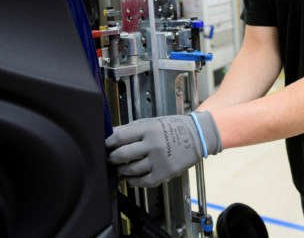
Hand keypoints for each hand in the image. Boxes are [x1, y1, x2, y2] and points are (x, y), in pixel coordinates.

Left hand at [106, 111, 221, 186]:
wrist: (198, 135)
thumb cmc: (174, 126)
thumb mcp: (152, 122)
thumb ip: (131, 129)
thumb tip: (111, 135)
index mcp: (148, 129)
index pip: (119, 137)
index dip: (108, 143)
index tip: (105, 146)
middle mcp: (152, 144)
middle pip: (121, 155)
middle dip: (112, 158)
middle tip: (111, 158)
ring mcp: (158, 160)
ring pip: (130, 170)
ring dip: (122, 170)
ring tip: (121, 167)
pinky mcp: (164, 173)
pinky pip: (142, 182)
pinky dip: (134, 181)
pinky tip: (132, 176)